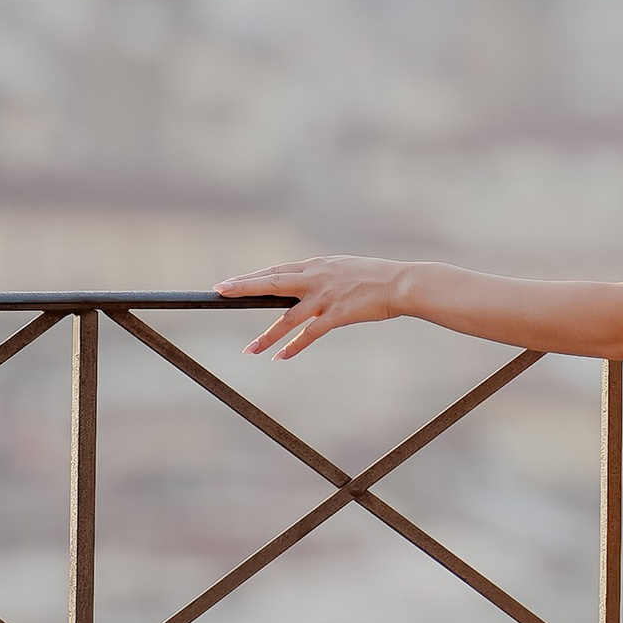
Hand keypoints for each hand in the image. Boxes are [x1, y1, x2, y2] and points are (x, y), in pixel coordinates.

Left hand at [217, 257, 404, 359]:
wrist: (402, 283)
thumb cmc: (376, 276)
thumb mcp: (344, 268)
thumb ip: (322, 275)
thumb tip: (307, 281)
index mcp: (316, 265)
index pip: (276, 271)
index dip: (251, 277)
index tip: (230, 283)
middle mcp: (316, 277)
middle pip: (272, 282)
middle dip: (244, 287)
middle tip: (220, 291)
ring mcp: (325, 296)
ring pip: (287, 318)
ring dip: (266, 336)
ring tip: (249, 350)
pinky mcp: (337, 314)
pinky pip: (309, 334)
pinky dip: (294, 347)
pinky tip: (280, 357)